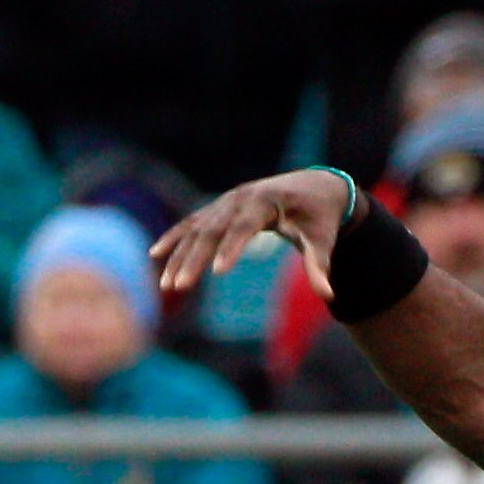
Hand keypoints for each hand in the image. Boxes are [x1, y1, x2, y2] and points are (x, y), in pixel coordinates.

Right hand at [153, 168, 353, 304]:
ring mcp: (225, 201)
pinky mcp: (218, 208)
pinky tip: (155, 256)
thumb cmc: (318, 217)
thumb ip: (320, 265)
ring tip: (167, 285)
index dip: (231, 248)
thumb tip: (328, 296)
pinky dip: (174, 239)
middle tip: (180, 287)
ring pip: (196, 229)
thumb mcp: (322, 239)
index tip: (217, 272)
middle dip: (194, 259)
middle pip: (212, 229)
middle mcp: (240, 198)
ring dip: (178, 256)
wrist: (312, 187)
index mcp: (266, 201)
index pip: (245, 226)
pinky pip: (191, 224)